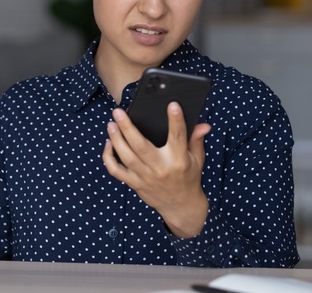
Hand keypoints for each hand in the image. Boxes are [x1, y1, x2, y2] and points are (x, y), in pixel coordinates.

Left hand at [102, 102, 210, 237]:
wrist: (181, 207)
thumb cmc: (189, 178)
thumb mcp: (197, 159)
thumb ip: (196, 140)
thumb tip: (203, 124)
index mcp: (179, 160)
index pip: (178, 137)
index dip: (176, 121)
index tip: (172, 105)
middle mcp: (161, 168)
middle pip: (141, 146)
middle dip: (127, 128)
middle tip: (118, 112)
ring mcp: (146, 177)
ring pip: (126, 157)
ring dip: (116, 140)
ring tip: (111, 124)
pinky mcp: (135, 184)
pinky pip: (117, 171)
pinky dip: (108, 158)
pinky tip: (108, 144)